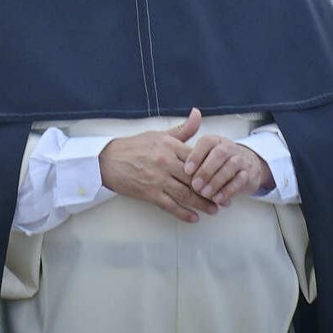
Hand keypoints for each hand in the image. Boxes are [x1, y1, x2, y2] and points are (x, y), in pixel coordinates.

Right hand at [97, 109, 218, 222]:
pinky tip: (194, 218)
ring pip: (186, 194)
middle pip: (195, 179)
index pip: (198, 158)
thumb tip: (198, 114)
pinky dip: (183, 213)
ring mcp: (158, 179)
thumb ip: (182, 129)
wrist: (107, 161)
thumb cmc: (134, 146)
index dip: (213, 169)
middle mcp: (166, 162)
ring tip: (214, 210)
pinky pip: (170, 205)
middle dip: (212, 190)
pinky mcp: (149, 193)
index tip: (224, 176)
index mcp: (170, 146)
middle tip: (225, 199)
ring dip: (202, 204)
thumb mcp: (158, 134)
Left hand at [183, 135, 273, 205]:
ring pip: (230, 166)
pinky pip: (240, 180)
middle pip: (219, 154)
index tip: (186, 170)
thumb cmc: (217, 162)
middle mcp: (228, 147)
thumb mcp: (204, 156)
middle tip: (195, 185)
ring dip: (217, 181)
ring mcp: (240, 159)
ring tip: (205, 194)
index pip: (206, 143)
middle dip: (206, 171)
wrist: (247, 165)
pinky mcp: (248, 173)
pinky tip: (218, 199)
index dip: (196, 156)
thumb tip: (175, 165)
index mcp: (215, 141)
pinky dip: (228, 190)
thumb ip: (190, 157)